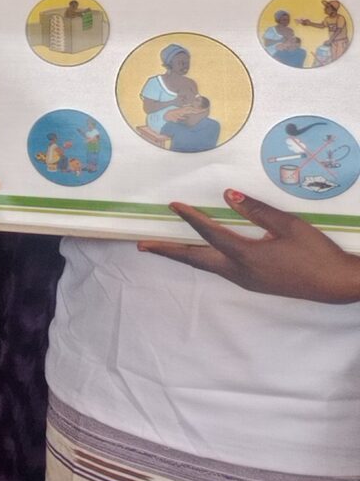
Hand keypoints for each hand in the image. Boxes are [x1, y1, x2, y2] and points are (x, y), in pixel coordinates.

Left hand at [144, 191, 359, 303]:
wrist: (338, 285)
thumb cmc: (316, 253)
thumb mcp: (289, 226)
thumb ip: (257, 210)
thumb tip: (228, 196)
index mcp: (246, 256)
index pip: (210, 233)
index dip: (191, 218)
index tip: (173, 205)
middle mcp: (240, 271)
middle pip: (196, 259)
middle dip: (168, 251)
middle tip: (142, 245)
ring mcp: (246, 280)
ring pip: (207, 266)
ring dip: (184, 255)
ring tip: (162, 248)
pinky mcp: (254, 283)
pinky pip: (221, 269)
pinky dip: (204, 259)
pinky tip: (202, 253)